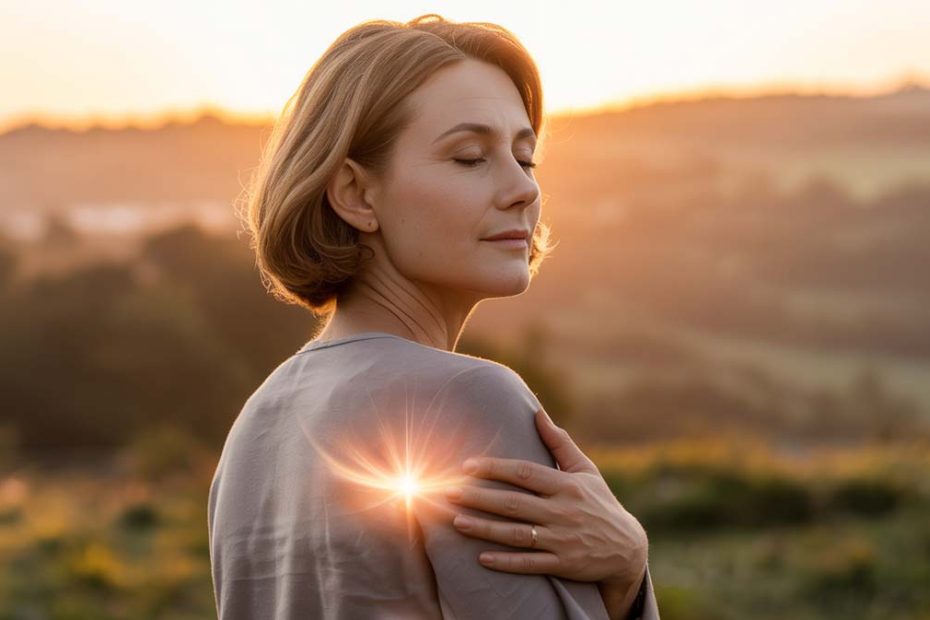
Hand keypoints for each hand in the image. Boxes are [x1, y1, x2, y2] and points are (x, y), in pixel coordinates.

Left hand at [444, 406, 647, 592]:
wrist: (626, 548)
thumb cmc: (599, 503)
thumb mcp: (586, 470)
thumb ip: (559, 443)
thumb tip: (537, 412)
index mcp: (566, 486)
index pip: (525, 473)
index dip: (495, 468)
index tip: (468, 466)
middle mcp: (563, 512)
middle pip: (514, 503)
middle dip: (480, 498)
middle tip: (450, 493)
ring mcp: (562, 540)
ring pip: (516, 534)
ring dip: (485, 528)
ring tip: (457, 522)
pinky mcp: (563, 564)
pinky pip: (529, 563)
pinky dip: (506, 562)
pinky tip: (482, 558)